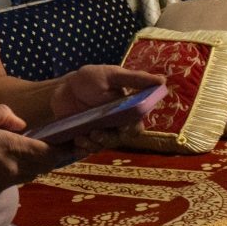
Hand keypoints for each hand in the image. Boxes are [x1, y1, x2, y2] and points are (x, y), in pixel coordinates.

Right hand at [0, 105, 58, 197]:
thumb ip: (5, 115)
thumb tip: (22, 125)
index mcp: (12, 148)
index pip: (48, 152)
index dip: (61, 148)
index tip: (68, 142)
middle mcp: (12, 169)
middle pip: (42, 166)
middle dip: (48, 157)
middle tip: (49, 146)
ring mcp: (3, 183)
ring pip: (29, 176)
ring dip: (32, 165)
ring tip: (25, 153)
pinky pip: (12, 182)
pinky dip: (14, 173)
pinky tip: (1, 163)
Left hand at [48, 65, 165, 156]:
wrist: (63, 87)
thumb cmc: (91, 79)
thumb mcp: (112, 75)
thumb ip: (136, 79)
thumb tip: (162, 80)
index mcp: (126, 111)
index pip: (135, 127)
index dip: (131, 130)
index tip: (122, 128)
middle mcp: (115, 125)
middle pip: (118, 140)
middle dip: (108, 138)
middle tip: (95, 132)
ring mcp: (99, 133)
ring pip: (102, 146)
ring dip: (92, 144)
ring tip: (81, 136)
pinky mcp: (84, 139)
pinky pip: (86, 151)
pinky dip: (81, 148)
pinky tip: (75, 139)